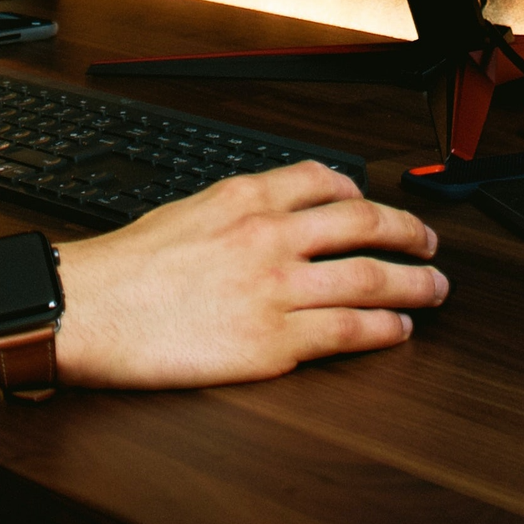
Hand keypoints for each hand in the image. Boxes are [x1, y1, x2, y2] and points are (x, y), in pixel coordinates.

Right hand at [52, 162, 445, 388]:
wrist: (89, 312)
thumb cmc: (122, 269)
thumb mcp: (182, 213)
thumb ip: (232, 212)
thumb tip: (266, 216)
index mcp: (244, 198)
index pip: (323, 180)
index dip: (360, 191)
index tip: (374, 203)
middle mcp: (269, 236)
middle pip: (364, 223)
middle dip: (408, 232)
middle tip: (428, 242)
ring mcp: (277, 289)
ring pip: (371, 279)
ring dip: (414, 284)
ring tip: (434, 289)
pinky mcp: (274, 343)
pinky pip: (349, 332)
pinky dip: (384, 329)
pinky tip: (398, 330)